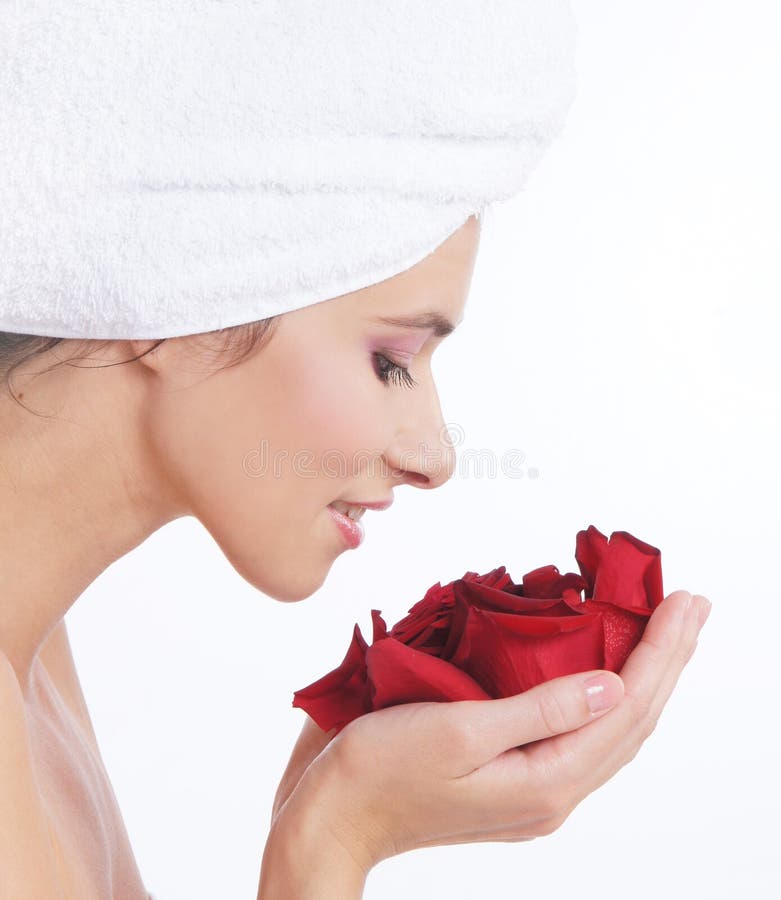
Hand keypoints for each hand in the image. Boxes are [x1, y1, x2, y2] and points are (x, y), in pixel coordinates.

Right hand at [272, 590, 709, 874]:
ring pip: (606, 726)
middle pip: (630, 719)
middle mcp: (549, 789)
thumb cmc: (382, 770)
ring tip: (662, 629)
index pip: (627, 709)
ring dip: (640, 675)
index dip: (663, 653)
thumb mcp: (462, 733)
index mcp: (546, 783)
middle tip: (691, 605)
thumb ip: (542, 710)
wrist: (330, 813)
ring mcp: (529, 784)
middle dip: (667, 659)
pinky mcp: (506, 772)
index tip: (686, 602)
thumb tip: (615, 685)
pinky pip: (570, 728)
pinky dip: (595, 690)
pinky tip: (596, 662)